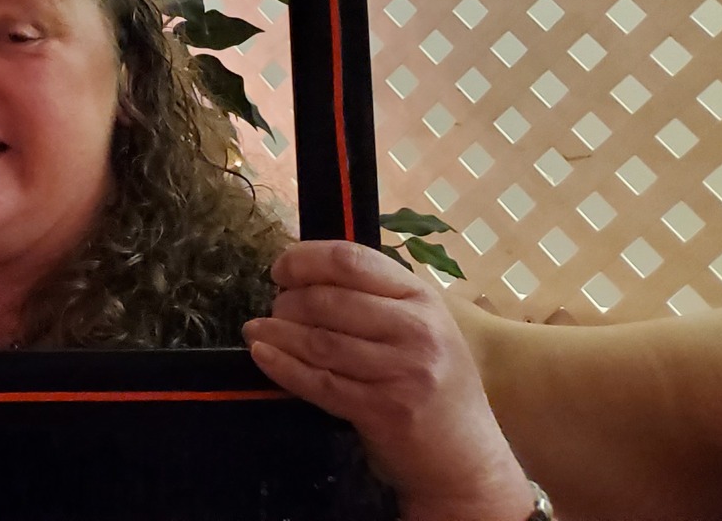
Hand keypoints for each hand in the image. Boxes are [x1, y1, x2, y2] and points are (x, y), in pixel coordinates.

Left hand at [244, 239, 533, 520]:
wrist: (467, 461)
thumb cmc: (436, 387)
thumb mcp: (421, 328)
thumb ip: (376, 298)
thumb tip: (305, 270)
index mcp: (422, 298)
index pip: (351, 260)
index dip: (305, 259)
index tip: (280, 268)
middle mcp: (417, 330)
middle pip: (328, 299)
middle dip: (287, 301)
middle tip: (274, 307)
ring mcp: (402, 371)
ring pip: (319, 340)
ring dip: (277, 332)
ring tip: (255, 329)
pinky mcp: (383, 410)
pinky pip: (319, 382)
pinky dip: (283, 366)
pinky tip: (262, 354)